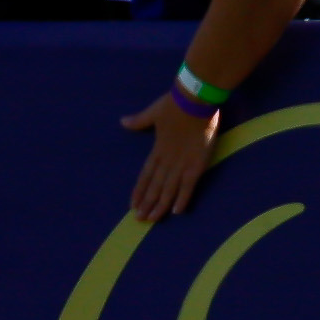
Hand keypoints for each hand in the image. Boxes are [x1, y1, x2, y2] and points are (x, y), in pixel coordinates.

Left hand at [122, 88, 220, 219]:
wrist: (194, 100)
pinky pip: (188, 186)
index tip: (132, 204)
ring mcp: (181, 164)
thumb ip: (139, 120)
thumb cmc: (174, 104)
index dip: (139, 190)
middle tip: (139, 219)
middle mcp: (167, 160)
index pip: (145, 175)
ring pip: (169, 190)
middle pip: (155, 186)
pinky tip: (177, 211)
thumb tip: (122, 121)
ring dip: (160, 205)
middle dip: (147, 203)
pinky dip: (182, 199)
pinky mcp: (197, 164)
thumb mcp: (154, 112)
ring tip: (153, 219)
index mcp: (157, 149)